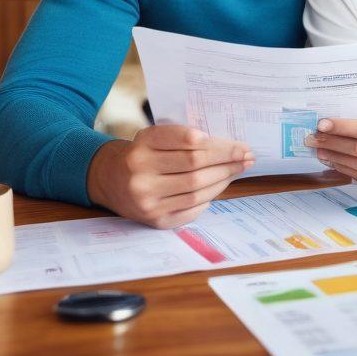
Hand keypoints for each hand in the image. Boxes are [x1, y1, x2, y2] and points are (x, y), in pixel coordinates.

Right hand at [87, 125, 253, 228]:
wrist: (109, 179)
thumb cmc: (142, 153)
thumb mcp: (154, 136)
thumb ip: (181, 137)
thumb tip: (225, 145)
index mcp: (143, 144)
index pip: (187, 141)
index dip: (217, 144)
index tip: (239, 144)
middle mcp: (141, 173)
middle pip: (195, 166)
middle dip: (227, 161)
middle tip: (247, 156)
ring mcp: (146, 200)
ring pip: (196, 190)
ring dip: (223, 179)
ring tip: (238, 170)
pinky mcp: (153, 220)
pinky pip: (190, 210)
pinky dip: (209, 199)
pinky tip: (219, 187)